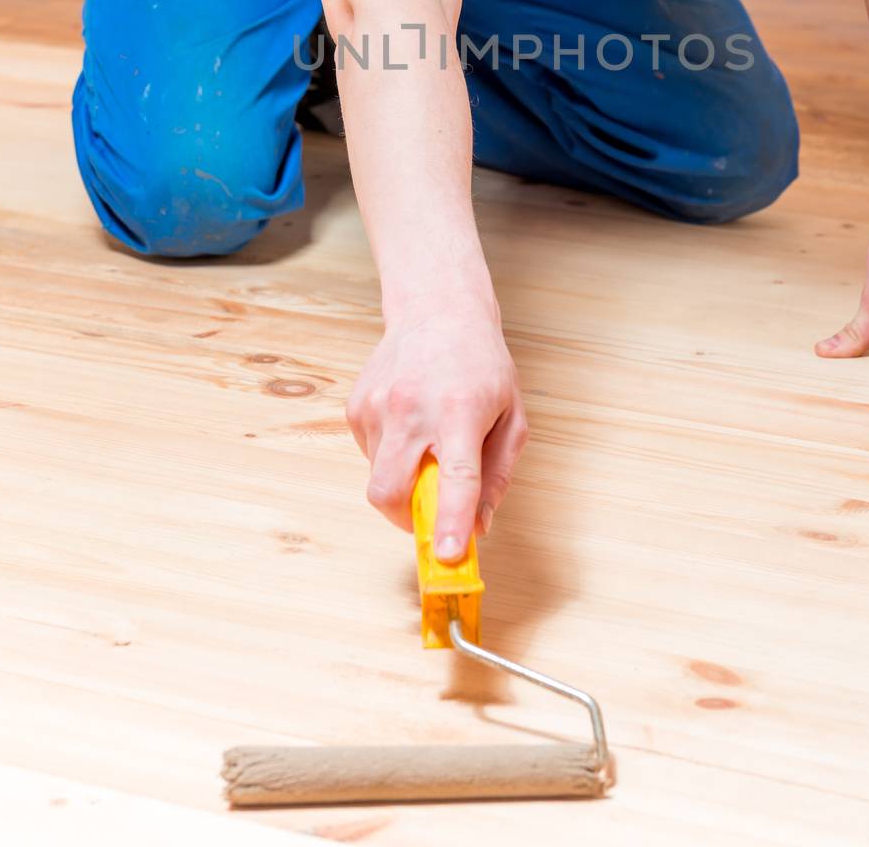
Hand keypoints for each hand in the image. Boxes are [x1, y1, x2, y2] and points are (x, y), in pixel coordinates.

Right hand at [345, 300, 528, 559]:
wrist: (437, 311)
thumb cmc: (481, 364)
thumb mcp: (512, 415)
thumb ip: (498, 474)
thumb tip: (479, 526)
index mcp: (460, 411)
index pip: (454, 477)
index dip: (450, 522)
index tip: (447, 556)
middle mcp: (412, 408)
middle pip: (390, 492)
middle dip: (406, 521)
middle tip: (428, 518)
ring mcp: (377, 407)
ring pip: (378, 479)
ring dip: (403, 484)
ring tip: (427, 446)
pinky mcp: (356, 408)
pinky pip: (370, 457)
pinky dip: (390, 459)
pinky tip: (410, 428)